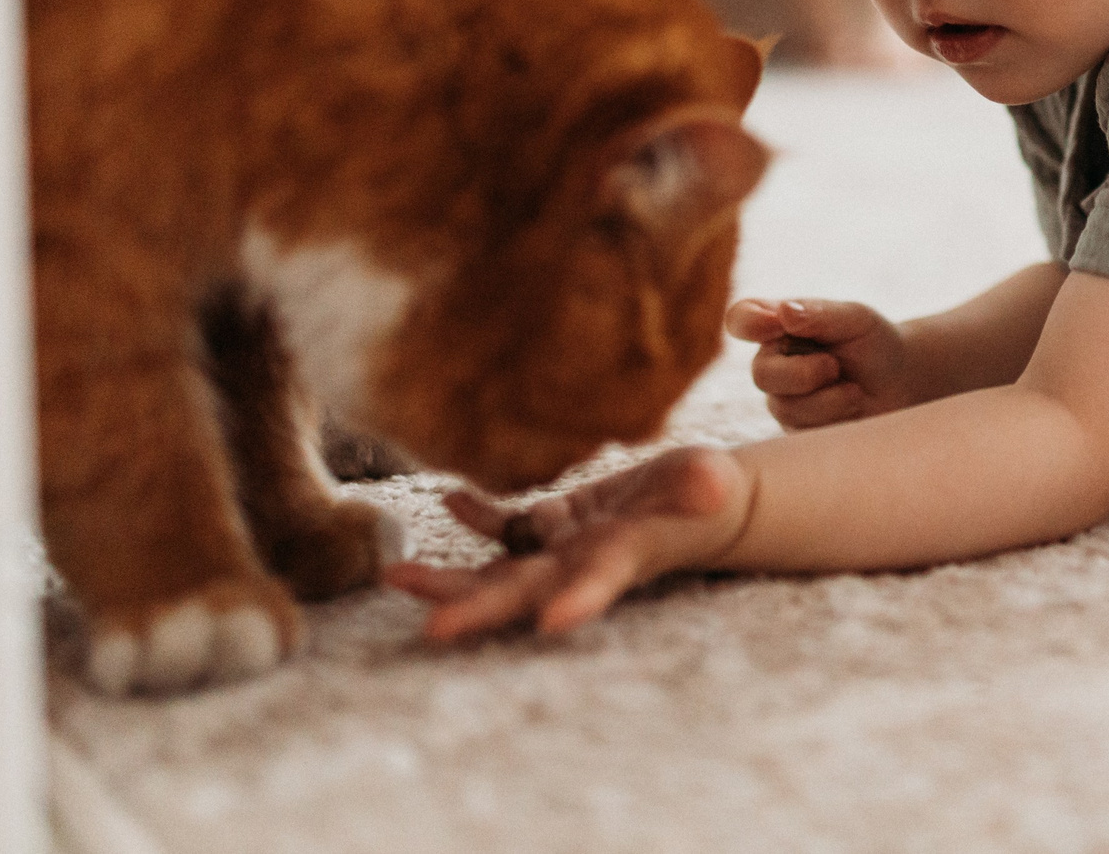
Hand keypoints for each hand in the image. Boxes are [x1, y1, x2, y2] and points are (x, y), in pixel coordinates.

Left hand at [382, 447, 749, 639]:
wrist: (696, 499)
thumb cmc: (710, 494)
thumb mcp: (710, 483)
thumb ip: (703, 484)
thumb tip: (713, 481)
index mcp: (622, 557)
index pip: (598, 582)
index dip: (579, 600)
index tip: (553, 622)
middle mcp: (581, 563)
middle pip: (524, 592)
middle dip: (478, 608)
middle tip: (433, 628)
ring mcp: (560, 548)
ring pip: (496, 569)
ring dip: (447, 576)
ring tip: (395, 574)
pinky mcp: (552, 524)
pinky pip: (505, 524)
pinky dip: (477, 513)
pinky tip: (451, 497)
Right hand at [725, 297, 914, 428]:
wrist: (900, 384)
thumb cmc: (874, 343)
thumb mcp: (855, 319)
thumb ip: (820, 314)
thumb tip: (783, 311)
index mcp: (779, 326)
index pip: (743, 320)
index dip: (748, 323)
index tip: (772, 324)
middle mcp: (774, 362)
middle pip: (762, 375)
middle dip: (803, 375)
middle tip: (835, 367)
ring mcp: (783, 399)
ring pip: (786, 409)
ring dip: (828, 401)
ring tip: (855, 391)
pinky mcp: (797, 430)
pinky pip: (803, 433)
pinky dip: (834, 420)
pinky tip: (852, 409)